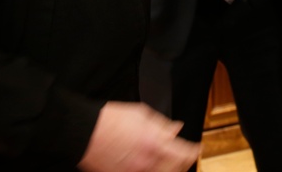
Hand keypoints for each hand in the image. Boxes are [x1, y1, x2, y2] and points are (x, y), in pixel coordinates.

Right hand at [79, 102, 199, 171]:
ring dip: (170, 168)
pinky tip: (154, 166)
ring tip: (172, 162)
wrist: (85, 132)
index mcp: (153, 143)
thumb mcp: (141, 114)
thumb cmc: (110, 120)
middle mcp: (146, 162)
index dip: (193, 150)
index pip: (183, 152)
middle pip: (175, 169)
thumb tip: (176, 128)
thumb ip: (162, 125)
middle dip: (184, 162)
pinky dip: (153, 171)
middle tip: (187, 155)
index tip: (196, 146)